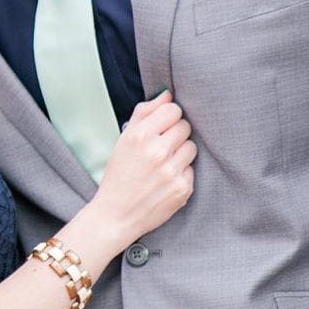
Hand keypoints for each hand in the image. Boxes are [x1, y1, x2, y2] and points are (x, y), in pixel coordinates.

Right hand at [90, 91, 195, 245]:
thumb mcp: (122, 140)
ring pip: (192, 146)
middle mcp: (156, 151)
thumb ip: (144, 113)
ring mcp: (171, 171)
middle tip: (162, 146)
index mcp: (139, 136)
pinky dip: (181, 172)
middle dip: (175, 134)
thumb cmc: (119, 175)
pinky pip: (192, 168)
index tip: (162, 126)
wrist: (116, 214)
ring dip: (181, 152)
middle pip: (185, 126)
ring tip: (164, 163)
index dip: (168, 117)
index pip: (172, 110)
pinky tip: (166, 180)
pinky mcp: (183, 188)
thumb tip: (167, 95)